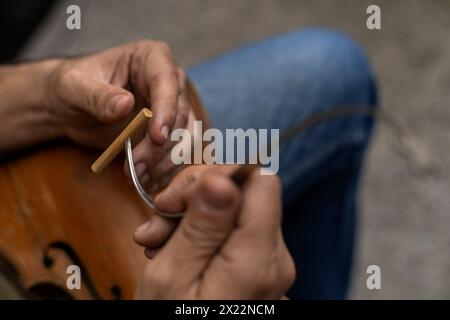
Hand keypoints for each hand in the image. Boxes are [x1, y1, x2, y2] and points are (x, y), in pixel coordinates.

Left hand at [46, 40, 193, 186]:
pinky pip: (180, 152)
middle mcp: (169, 81)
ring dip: (166, 162)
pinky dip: (168, 170)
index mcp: (151, 58)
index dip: (166, 111)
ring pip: (185, 137)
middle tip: (137, 168)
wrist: (70, 108)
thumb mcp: (74, 87)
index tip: (157, 138)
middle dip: (161, 147)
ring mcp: (172, 108)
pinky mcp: (170, 131)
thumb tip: (125, 105)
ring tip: (139, 178)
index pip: (167, 83)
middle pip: (180, 115)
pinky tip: (150, 183)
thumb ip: (97, 95)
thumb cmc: (70, 88)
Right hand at [134, 166, 295, 298]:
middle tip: (157, 219)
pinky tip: (173, 245)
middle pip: (245, 192)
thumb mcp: (173, 275)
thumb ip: (202, 225)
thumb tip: (223, 178)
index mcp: (259, 260)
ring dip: (190, 213)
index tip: (177, 198)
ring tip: (157, 240)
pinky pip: (233, 227)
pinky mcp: (258, 263)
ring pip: (234, 206)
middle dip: (195, 196)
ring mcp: (269, 262)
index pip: (260, 182)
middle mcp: (275, 258)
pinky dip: (200, 228)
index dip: (218, 177)